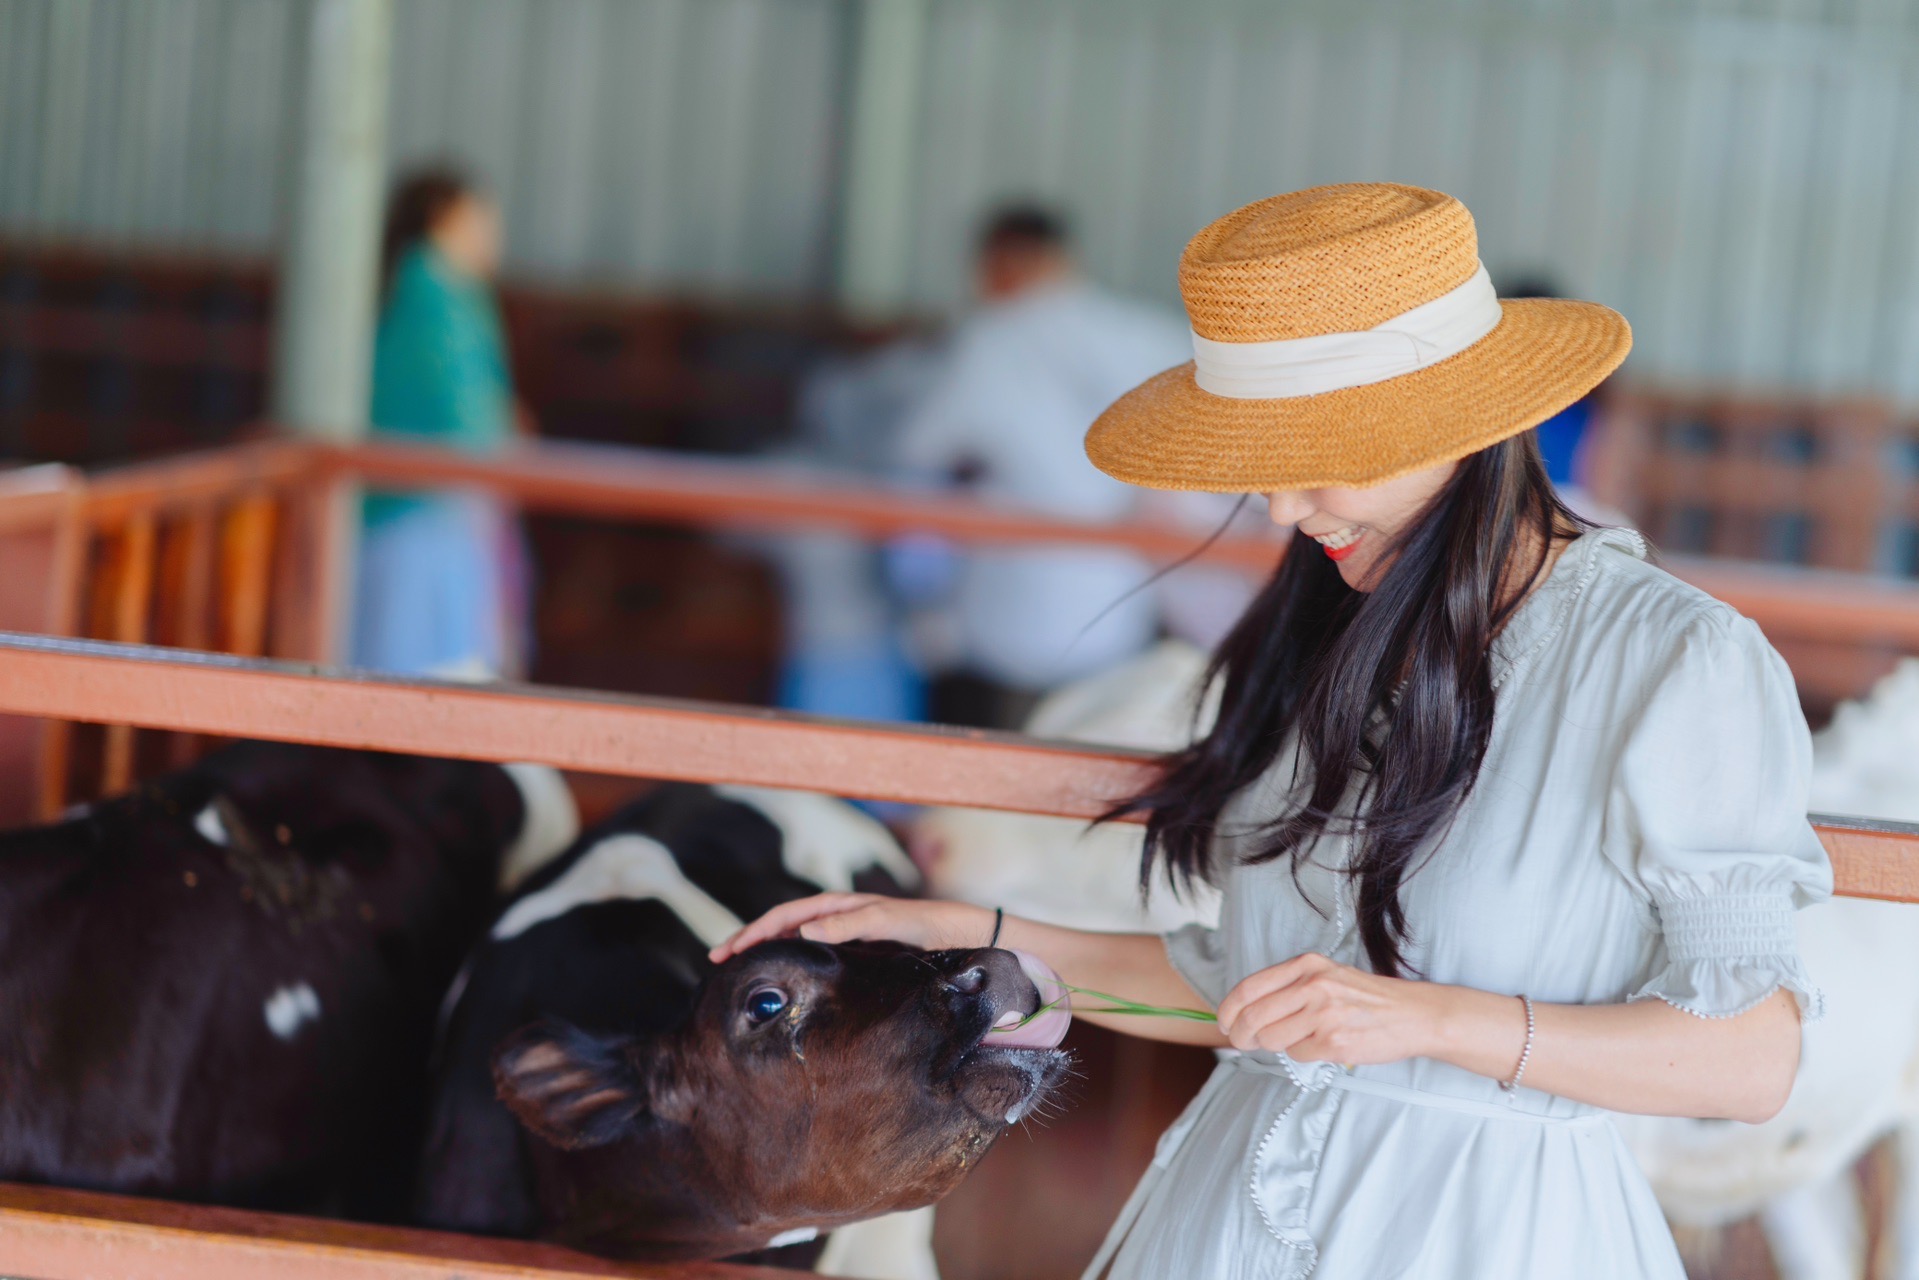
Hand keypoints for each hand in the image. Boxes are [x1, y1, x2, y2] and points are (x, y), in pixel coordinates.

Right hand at [708, 893, 992, 963]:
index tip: (726, 950)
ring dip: (763, 949)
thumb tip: (804, 930)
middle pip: (781, 925)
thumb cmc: (927, 924)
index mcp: (839, 906)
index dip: (753, 931)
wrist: (960, 935)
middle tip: (715, 961)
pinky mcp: (852, 952)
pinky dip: (787, 960)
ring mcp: (842, 934)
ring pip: (792, 939)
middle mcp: (836, 917)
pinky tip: (778, 977)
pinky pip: (810, 953)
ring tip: (735, 968)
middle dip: (747, 939)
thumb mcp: (889, 922)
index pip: (784, 915)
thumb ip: (851, 923)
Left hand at [1215, 953, 1448, 1065]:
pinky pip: (1297, 1055)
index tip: (1224, 1023)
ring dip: (1272, 1046)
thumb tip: (1243, 1014)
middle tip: (1241, 1043)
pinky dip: (1302, 1055)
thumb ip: (1288, 988)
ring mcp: (1323, 1014)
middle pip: (1253, 1017)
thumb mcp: (1326, 976)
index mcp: (1306, 965)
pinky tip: (1321, 1045)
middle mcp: (1312, 986)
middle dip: (1240, 1035)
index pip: (1249, 988)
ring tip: (1293, 1040)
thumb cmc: (1365, 998)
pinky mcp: (1333, 1042)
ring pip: (1270, 1039)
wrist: (1412, 1014)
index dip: (1228, 1010)